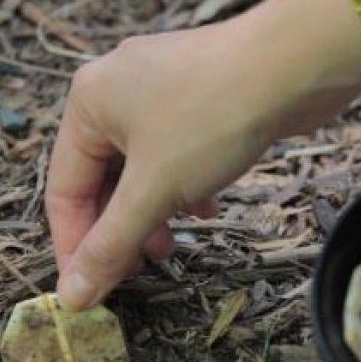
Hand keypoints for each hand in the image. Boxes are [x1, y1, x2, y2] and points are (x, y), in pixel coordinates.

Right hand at [45, 0, 360, 309]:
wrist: (296, 64)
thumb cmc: (215, 117)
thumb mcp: (154, 192)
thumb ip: (110, 245)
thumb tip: (72, 297)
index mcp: (87, 102)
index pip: (64, 190)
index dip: (76, 246)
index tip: (89, 291)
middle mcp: (115, 86)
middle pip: (102, 177)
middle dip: (120, 228)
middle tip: (139, 269)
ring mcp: (159, 84)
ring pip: (141, 165)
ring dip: (153, 211)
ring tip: (172, 246)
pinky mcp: (198, 90)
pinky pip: (175, 148)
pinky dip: (183, 183)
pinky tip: (207, 205)